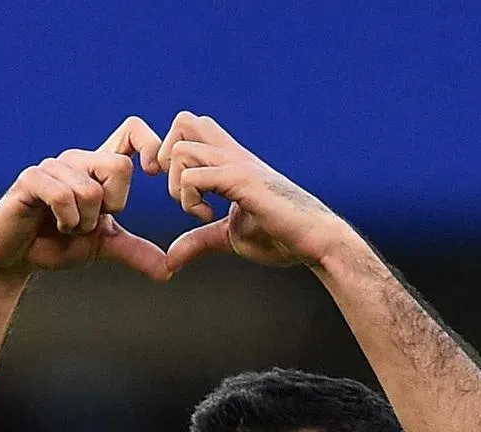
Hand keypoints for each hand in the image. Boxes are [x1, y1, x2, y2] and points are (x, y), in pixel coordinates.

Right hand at [0, 117, 169, 282]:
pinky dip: (66, 220)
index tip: (154, 173)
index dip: (149, 144)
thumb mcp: (103, 247)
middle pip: (119, 168)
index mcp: (97, 168)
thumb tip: (170, 269)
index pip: (131, 131)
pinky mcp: (31, 178)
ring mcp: (53, 166)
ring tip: (67, 227)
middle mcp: (77, 160)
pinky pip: (64, 195)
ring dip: (83, 223)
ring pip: (91, 191)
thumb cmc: (55, 244)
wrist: (15, 258)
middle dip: (111, 207)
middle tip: (89, 222)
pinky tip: (54, 224)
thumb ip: (136, 252)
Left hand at [157, 112, 354, 274]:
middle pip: (183, 121)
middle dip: (167, 159)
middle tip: (181, 194)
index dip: (171, 155)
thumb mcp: (229, 238)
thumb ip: (199, 242)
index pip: (190, 129)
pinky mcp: (242, 180)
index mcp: (229, 162)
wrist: (314, 241)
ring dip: (178, 185)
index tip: (179, 193)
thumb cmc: (280, 237)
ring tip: (199, 211)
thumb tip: (170, 260)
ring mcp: (238, 164)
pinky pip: (195, 176)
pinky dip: (190, 200)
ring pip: (181, 149)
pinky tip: (209, 217)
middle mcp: (232, 155)